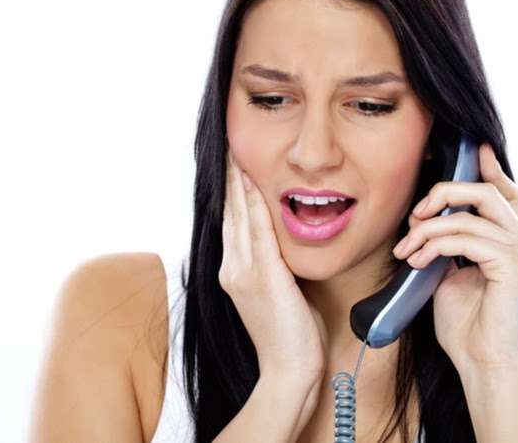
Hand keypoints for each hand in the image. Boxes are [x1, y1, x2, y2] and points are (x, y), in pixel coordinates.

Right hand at [219, 152, 326, 380]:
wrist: (288, 369)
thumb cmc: (288, 335)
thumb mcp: (277, 294)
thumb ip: (273, 267)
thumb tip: (282, 246)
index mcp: (235, 272)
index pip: (231, 223)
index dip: (230, 193)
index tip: (233, 166)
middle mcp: (232, 269)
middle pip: (229, 214)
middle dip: (229, 180)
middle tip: (229, 149)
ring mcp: (243, 272)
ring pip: (238, 217)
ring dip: (237, 183)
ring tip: (235, 154)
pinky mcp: (262, 276)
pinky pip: (257, 232)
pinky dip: (252, 204)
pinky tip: (251, 182)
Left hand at [393, 143, 517, 375]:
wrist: (481, 364)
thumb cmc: (465, 325)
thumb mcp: (447, 275)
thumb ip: (444, 245)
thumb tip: (422, 224)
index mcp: (506, 240)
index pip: (504, 192)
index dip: (488, 168)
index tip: (470, 151)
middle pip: (485, 190)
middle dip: (444, 192)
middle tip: (414, 214)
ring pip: (469, 211)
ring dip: (427, 227)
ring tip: (406, 249)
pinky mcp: (512, 264)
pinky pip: (466, 236)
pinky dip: (434, 244)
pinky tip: (417, 260)